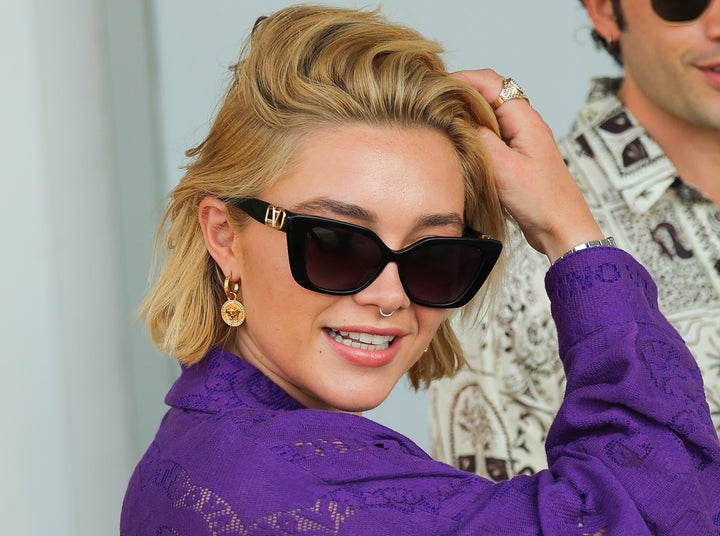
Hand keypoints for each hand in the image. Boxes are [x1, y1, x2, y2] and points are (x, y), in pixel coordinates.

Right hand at [453, 69, 603, 262]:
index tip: (436, 87)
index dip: (461, 79)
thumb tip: (458, 117)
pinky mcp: (516, 156)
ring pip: (488, 115)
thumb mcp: (504, 168)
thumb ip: (480, 139)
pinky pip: (491, 135)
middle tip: (433, 104)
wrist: (562, 228)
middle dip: (461, 94)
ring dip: (467, 115)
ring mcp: (520, 139)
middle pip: (488, 94)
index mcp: (525, 119)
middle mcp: (524, 123)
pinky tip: (460, 146)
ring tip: (442, 122)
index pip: (490, 82)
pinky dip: (474, 134)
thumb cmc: (541, 201)